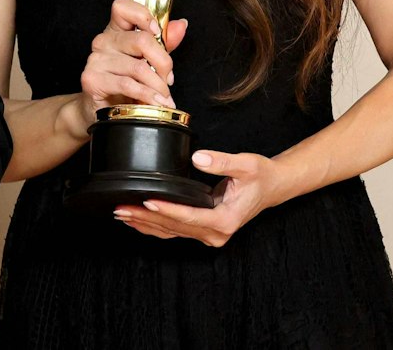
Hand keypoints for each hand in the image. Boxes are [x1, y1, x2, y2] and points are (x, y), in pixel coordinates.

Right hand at [72, 0, 188, 129]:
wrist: (103, 111)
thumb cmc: (126, 84)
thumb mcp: (148, 61)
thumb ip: (164, 43)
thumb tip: (180, 25)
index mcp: (116, 31)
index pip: (123, 8)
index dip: (143, 16)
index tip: (158, 33)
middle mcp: (103, 41)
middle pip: (141, 40)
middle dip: (163, 63)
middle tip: (168, 79)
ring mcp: (96, 60)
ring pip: (138, 67)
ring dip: (158, 86)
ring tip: (164, 97)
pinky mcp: (92, 79)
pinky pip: (127, 84)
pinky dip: (147, 95)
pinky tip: (155, 102)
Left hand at [113, 150, 278, 244]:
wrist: (272, 187)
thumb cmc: (260, 175)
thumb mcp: (246, 164)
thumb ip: (221, 161)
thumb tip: (197, 158)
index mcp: (226, 220)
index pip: (189, 216)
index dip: (166, 209)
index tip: (146, 200)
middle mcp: (216, 233)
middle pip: (175, 227)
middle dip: (146, 217)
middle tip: (120, 208)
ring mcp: (209, 235)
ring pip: (171, 232)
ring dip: (145, 223)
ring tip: (121, 214)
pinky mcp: (203, 231)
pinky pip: (175, 231)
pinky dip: (155, 225)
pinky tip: (136, 219)